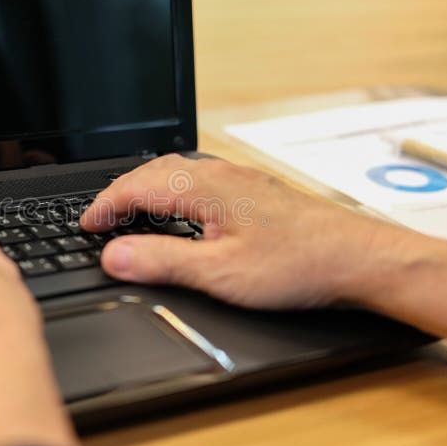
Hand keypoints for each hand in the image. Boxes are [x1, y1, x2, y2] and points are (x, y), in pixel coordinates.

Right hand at [81, 155, 446, 378]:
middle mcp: (221, 174)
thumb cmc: (299, 265)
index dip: (105, 207)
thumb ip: (162, 262)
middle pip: (154, 172)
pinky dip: (172, 193)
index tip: (87, 226)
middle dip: (120, 193)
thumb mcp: (221, 273)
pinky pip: (199, 181)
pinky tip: (179, 212)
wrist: (359, 258)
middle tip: (100, 219)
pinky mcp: (255, 192)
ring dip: (146, 190)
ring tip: (130, 213)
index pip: (136, 187)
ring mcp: (240, 180)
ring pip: (177, 174)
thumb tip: (113, 255)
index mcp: (205, 187)